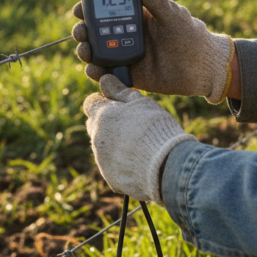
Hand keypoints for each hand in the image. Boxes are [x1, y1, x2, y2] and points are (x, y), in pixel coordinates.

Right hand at [72, 0, 233, 101]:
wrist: (204, 68)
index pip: (105, 9)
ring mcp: (125, 55)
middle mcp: (125, 35)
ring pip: (97, 53)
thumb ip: (157, 1)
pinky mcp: (130, 75)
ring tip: (86, 52)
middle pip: (94, 32)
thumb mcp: (173, 16)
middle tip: (82, 32)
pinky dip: (97, 74)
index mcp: (134, 17)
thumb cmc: (191, 36)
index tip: (79, 9)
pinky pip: (108, 74)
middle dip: (82, 31)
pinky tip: (95, 71)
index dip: (89, 8)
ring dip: (86, 52)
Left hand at [83, 74, 196, 204]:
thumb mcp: (140, 102)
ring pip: (103, 147)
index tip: (118, 104)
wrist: (166, 165)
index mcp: (101, 116)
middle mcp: (96, 138)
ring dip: (115, 143)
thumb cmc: (155, 128)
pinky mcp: (110, 178)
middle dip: (107, 123)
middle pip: (95, 125)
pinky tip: (140, 161)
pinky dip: (122, 162)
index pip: (90, 103)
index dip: (104, 101)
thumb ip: (119, 91)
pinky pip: (112, 166)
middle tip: (130, 124)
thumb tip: (104, 79)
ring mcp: (101, 160)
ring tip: (139, 145)